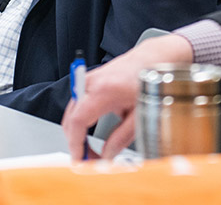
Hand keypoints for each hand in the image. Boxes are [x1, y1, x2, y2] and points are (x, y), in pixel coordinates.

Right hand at [61, 34, 193, 159]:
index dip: (75, 143)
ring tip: (92, 151)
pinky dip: (79, 124)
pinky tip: (89, 136)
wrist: (150, 60)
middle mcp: (91, 83)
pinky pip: (76, 107)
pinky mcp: (87, 83)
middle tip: (89, 160)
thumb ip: (122, 137)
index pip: (78, 121)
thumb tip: (107, 155)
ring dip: (77, 135)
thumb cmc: (148, 80)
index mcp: (104, 90)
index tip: (79, 159)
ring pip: (71, 114)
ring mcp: (86, 81)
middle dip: (76, 143)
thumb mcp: (140, 114)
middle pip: (70, 119)